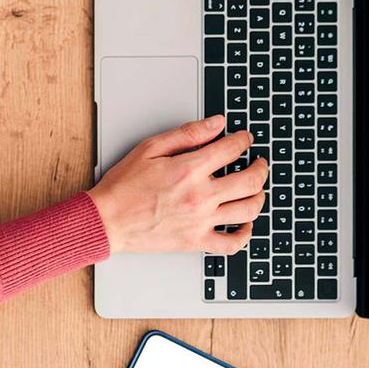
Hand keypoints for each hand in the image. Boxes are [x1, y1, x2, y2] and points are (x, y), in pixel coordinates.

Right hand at [86, 115, 267, 254]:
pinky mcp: (196, 241)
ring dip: (259, 196)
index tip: (244, 138)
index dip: (243, 140)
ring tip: (256, 190)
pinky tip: (244, 224)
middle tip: (259, 163)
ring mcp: (201, 221)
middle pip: (250, 180)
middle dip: (260, 168)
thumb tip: (216, 124)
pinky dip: (245, 234)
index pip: (231, 149)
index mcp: (189, 170)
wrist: (107, 220)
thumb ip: (187, 134)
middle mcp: (200, 196)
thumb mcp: (151, 148)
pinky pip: (232, 243)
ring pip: (248, 210)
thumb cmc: (124, 186)